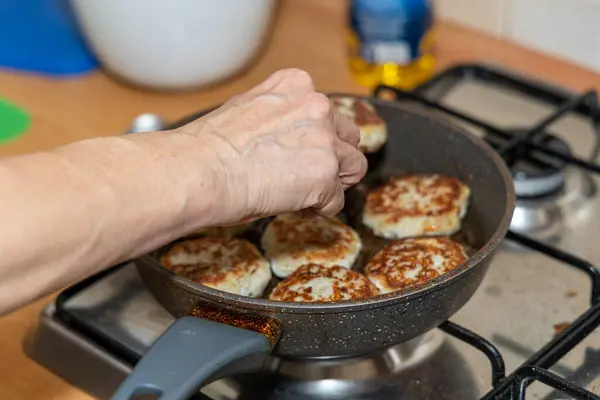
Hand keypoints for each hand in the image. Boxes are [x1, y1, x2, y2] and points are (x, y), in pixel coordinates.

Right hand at [177, 68, 367, 224]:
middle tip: (312, 176)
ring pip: (353, 166)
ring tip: (309, 195)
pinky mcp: (325, 176)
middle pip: (348, 136)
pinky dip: (321, 208)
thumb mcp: (246, 110)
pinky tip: (298, 208)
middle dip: (334, 157)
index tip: (300, 152)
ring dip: (335, 183)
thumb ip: (277, 117)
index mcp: (296, 84)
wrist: (198, 170)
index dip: (316, 136)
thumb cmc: (207, 147)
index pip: (325, 111)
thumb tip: (283, 141)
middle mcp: (317, 106)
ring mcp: (325, 141)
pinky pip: (337, 200)